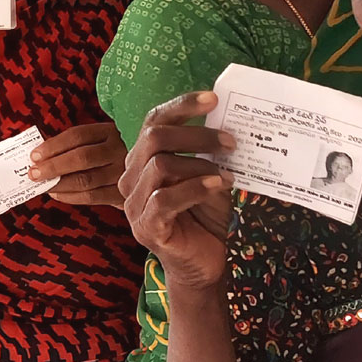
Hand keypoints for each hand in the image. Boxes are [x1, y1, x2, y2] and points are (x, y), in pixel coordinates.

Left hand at [30, 121, 127, 206]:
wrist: (154, 171)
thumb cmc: (118, 152)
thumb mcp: (106, 139)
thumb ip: (81, 144)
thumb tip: (42, 155)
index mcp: (112, 131)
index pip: (78, 136)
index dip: (53, 145)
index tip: (34, 155)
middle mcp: (120, 150)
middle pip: (81, 157)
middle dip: (53, 166)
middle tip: (33, 173)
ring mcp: (124, 173)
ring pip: (86, 180)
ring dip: (59, 184)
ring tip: (43, 185)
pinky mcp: (125, 194)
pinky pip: (93, 197)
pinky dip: (71, 197)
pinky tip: (58, 195)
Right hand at [119, 91, 235, 289]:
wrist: (204, 263)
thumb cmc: (204, 216)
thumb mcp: (207, 174)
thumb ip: (208, 151)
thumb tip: (228, 119)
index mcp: (142, 159)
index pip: (153, 121)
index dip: (181, 105)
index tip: (213, 98)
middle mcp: (131, 177)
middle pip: (154, 138)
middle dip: (196, 134)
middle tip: (230, 141)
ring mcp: (134, 204)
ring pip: (160, 166)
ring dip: (200, 164)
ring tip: (228, 172)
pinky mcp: (146, 227)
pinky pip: (165, 199)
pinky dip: (195, 187)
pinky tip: (219, 185)